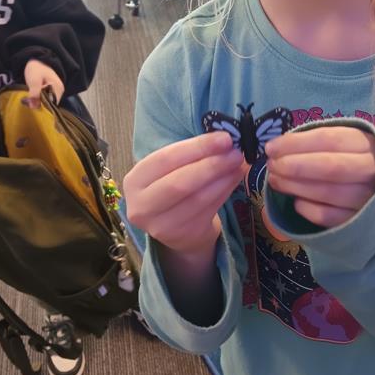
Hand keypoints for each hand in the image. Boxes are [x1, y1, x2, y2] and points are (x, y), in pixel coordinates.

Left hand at [24, 59, 64, 108]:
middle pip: (51, 104)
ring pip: (48, 102)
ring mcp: (57, 91)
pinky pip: (47, 99)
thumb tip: (34, 107)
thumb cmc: (36, 69)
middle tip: (29, 102)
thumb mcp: (34, 81)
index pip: (52, 104)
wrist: (37, 60)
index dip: (42, 107)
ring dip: (40, 102)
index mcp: (58, 88)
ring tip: (31, 100)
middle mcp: (60, 91)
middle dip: (40, 105)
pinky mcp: (52, 91)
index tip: (32, 105)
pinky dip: (40, 99)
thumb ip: (34, 94)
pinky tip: (34, 97)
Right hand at [123, 132, 246, 256]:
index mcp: (135, 180)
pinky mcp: (182, 236)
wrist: (175, 225)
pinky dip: (225, 191)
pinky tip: (234, 178)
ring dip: (223, 179)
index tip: (224, 138)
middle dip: (211, 165)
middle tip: (236, 153)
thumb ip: (192, 154)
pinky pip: (208, 210)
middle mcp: (141, 205)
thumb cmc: (173, 185)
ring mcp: (160, 226)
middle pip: (180, 183)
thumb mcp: (172, 168)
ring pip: (197, 198)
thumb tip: (224, 140)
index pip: (166, 159)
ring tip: (239, 164)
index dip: (197, 147)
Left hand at [264, 127, 374, 228]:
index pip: (329, 139)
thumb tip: (278, 147)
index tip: (271, 147)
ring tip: (276, 181)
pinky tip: (296, 201)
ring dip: (295, 186)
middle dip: (295, 166)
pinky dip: (307, 208)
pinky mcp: (358, 221)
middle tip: (272, 165)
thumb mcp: (341, 143)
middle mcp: (371, 170)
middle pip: (330, 167)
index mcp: (365, 143)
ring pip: (327, 193)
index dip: (296, 144)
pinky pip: (328, 216)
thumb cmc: (350, 159)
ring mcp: (368, 198)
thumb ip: (314, 142)